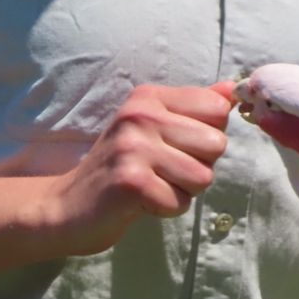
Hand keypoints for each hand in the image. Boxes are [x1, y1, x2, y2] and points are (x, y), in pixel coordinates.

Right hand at [42, 82, 234, 254]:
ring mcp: (133, 147)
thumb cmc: (122, 166)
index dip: (208, 136)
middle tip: (162, 170)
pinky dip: (166, 208)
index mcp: (149, 97)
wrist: (66, 205)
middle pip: (217, 144)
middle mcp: (140, 115)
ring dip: (183, 190)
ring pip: (203, 176)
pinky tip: (141, 201)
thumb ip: (195, 108)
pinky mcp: (131, 182)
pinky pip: (180, 202)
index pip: (218, 109)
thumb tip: (232, 90)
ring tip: (152, 184)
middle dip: (199, 166)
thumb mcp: (155, 127)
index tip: (177, 145)